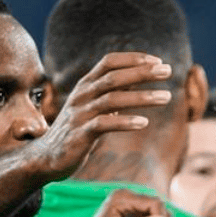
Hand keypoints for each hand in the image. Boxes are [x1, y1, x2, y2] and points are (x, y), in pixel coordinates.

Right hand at [31, 52, 172, 177]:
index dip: (133, 58)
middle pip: (114, 77)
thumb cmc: (76, 130)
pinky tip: (144, 122)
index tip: (157, 60)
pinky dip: (125, 122)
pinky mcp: (80, 135)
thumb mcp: (93, 107)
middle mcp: (81, 95)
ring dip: (142, 96)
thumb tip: (137, 79)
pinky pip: (104, 124)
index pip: (109, 62)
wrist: (47, 158)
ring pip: (112, 99)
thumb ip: (111, 93)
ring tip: (166, 97)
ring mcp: (80, 114)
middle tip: (168, 70)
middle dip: (143, 72)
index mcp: (85, 85)